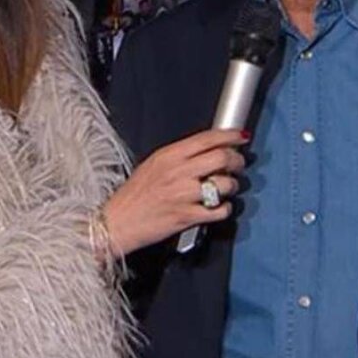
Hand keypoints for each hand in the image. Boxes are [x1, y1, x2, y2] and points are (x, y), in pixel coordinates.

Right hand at [103, 128, 248, 256]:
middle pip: (221, 158)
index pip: (206, 139)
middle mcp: (177, 172)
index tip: (240, 137)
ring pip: (224, 184)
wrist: (117, 222)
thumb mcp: (152, 165)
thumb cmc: (133, 196)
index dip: (229, 135)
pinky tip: (220, 207)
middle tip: (237, 165)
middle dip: (236, 161)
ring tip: (227, 189)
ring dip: (232, 186)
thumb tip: (207, 150)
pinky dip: (225, 209)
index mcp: (168, 155)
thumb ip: (179, 157)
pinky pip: (219, 210)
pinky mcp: (187, 216)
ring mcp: (183, 195)